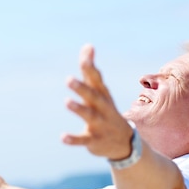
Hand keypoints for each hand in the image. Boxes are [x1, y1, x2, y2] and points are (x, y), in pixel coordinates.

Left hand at [61, 44, 132, 159]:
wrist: (125, 143)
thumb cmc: (106, 110)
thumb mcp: (100, 91)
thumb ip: (90, 70)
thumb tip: (87, 45)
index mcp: (102, 95)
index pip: (96, 80)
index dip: (90, 68)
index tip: (85, 57)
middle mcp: (102, 108)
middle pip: (93, 96)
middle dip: (82, 88)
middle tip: (68, 79)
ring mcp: (99, 124)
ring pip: (89, 116)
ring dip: (79, 109)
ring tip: (67, 101)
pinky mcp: (93, 140)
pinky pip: (83, 140)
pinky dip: (73, 139)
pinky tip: (63, 137)